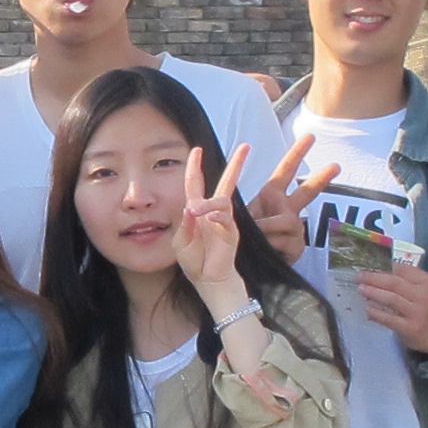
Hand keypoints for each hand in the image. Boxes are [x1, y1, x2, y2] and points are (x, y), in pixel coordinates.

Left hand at [174, 142, 251, 307]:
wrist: (208, 281)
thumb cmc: (194, 263)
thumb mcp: (181, 243)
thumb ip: (184, 225)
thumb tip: (190, 207)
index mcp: (197, 212)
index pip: (195, 184)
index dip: (195, 166)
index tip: (196, 149)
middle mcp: (212, 212)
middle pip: (226, 182)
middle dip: (236, 165)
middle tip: (246, 146)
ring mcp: (224, 221)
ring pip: (222, 200)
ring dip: (207, 203)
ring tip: (196, 211)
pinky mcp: (232, 232)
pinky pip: (226, 217)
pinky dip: (217, 215)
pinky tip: (210, 218)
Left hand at [246, 131, 337, 261]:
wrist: (245, 264)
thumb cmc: (242, 235)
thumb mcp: (240, 215)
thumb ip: (247, 212)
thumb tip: (260, 219)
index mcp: (272, 195)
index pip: (286, 170)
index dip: (298, 153)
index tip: (310, 136)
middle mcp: (287, 209)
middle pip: (308, 191)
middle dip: (322, 178)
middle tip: (337, 165)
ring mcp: (295, 228)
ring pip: (288, 221)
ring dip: (268, 227)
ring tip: (258, 235)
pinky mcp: (297, 246)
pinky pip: (287, 240)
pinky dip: (273, 244)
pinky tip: (269, 249)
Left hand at [349, 263, 427, 354]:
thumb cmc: (426, 307)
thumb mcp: (423, 289)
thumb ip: (407, 280)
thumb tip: (379, 273)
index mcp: (426, 282)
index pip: (403, 270)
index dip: (384, 268)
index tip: (369, 267)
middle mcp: (423, 295)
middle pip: (394, 283)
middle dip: (373, 278)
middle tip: (358, 277)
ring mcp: (417, 312)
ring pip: (391, 299)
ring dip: (373, 293)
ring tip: (360, 289)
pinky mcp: (410, 328)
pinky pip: (389, 319)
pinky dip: (376, 313)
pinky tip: (368, 308)